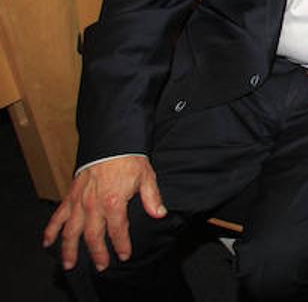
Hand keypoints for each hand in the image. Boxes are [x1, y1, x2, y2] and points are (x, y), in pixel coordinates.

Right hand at [42, 156, 165, 270]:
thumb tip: (160, 214)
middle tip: (101, 266)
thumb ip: (152, 198)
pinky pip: (58, 215)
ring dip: (69, 249)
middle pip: (93, 236)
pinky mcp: (70, 196)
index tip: (124, 255)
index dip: (121, 245)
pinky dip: (51, 229)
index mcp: (113, 202)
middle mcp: (93, 205)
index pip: (117, 230)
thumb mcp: (146, 177)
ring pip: (71, 231)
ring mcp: (79, 201)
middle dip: (97, 253)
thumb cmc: (129, 159)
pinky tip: (47, 241)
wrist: (111, 142)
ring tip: (69, 263)